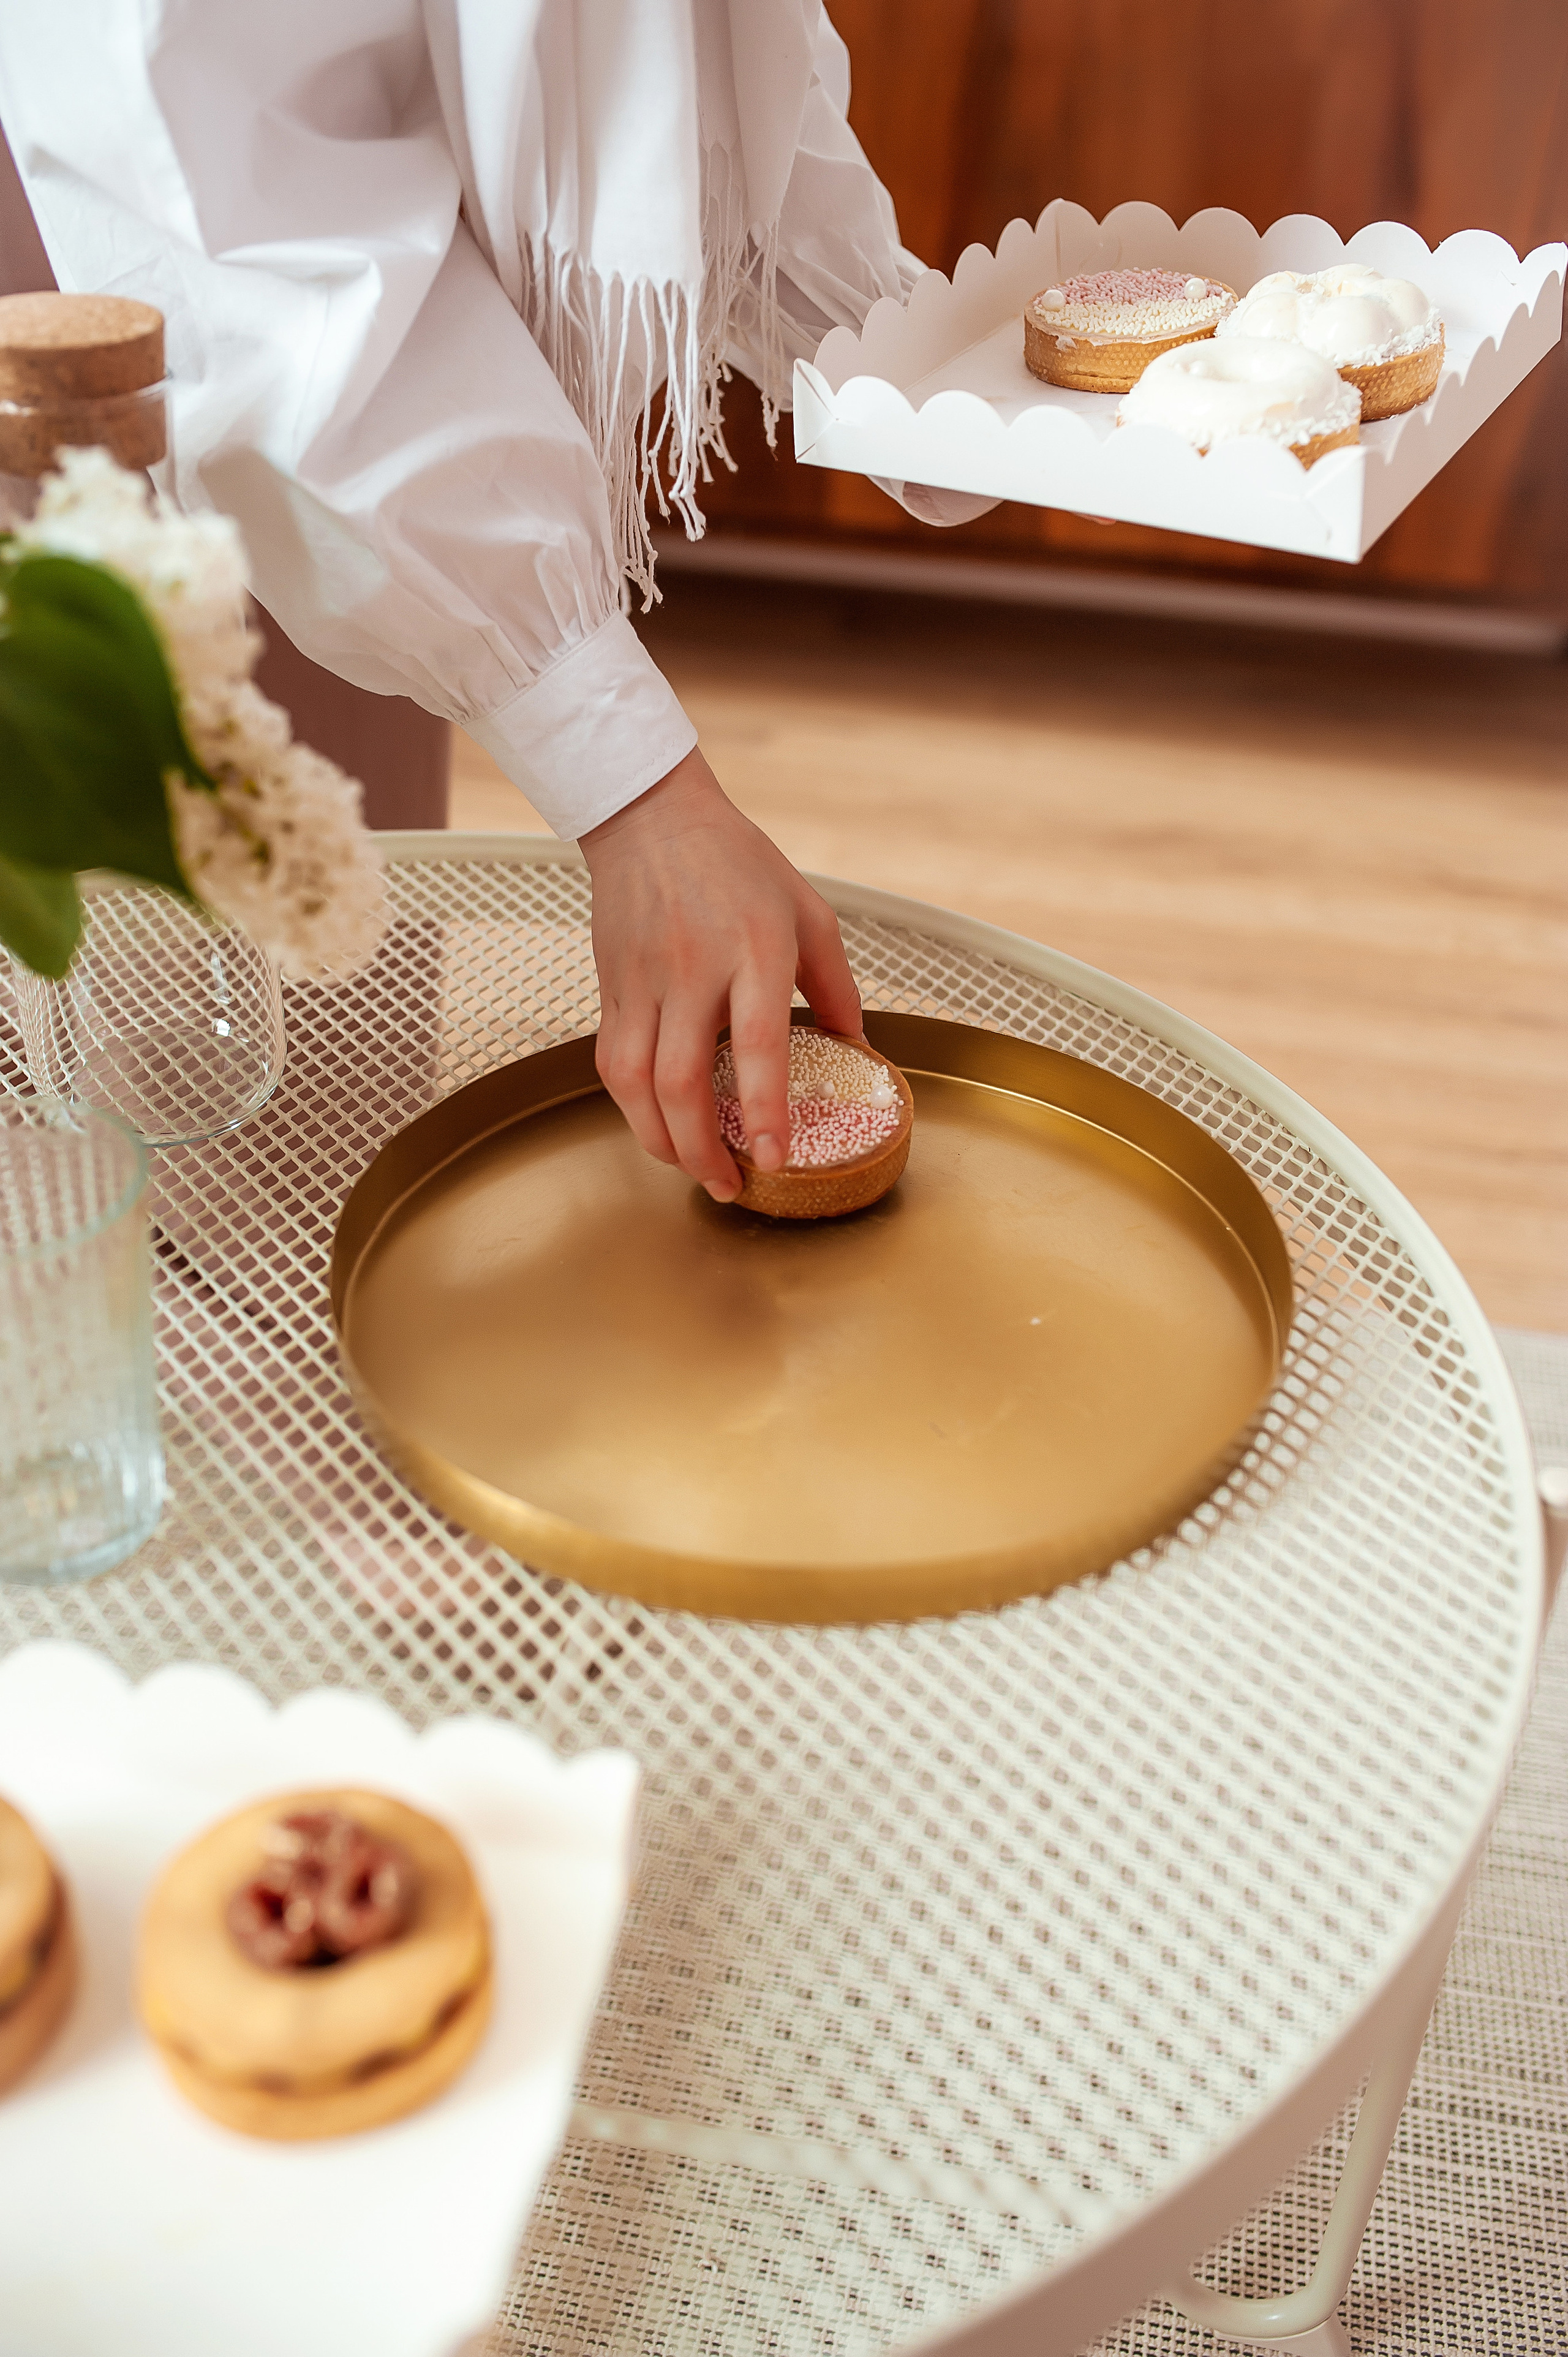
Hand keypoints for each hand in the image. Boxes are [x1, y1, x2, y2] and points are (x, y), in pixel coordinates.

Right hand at [580, 748, 860, 1200]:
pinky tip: (657, 1126)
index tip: (773, 1158)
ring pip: (635, 1083)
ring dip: (660, 1141)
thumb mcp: (808, 911)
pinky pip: (612, 1063)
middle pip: (681, 1082)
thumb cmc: (737, 863)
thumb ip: (836, 983)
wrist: (651, 818)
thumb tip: (857, 1044)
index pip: (757, 1045)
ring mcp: (643, 981)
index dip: (763, 1110)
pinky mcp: (610, 987)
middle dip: (700, 1150)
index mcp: (754, 949)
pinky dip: (632, 1107)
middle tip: (728, 1187)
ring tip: (691, 1168)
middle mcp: (693, 970)